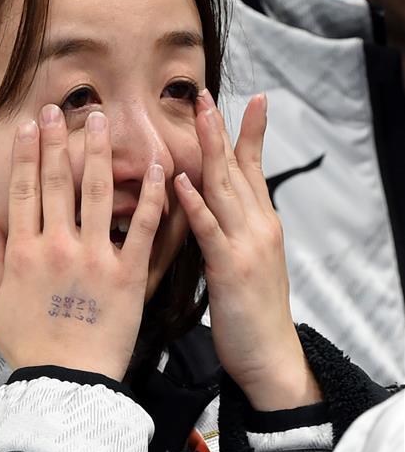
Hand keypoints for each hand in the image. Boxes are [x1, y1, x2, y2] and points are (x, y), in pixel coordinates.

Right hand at [0, 105, 164, 381]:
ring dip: (99, 152)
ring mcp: (94, 258)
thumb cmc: (28, 349)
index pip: (23, 191)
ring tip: (103, 120)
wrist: (67, 384)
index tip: (30, 127)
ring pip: (97, 193)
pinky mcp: (128, 275)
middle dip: (57, 141)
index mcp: (22, 253)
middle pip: (56, 182)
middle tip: (59, 109)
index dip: (26, 155)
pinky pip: (141, 228)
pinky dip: (152, 196)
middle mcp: (56, 247)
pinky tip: (159, 167)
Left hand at [174, 91, 321, 410]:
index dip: (249, 135)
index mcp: (262, 226)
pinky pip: (209, 230)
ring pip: (226, 189)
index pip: (252, 171)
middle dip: (223, 130)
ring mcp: (247, 246)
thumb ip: (232, 234)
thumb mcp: (246, 265)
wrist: (271, 357)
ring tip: (198, 116)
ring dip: (210, 150)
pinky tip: (180, 181)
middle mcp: (259, 228)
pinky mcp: (231, 269)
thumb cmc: (252, 315)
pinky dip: (195, 204)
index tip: (248, 100)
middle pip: (238, 170)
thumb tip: (213, 210)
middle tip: (206, 94)